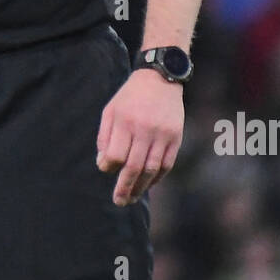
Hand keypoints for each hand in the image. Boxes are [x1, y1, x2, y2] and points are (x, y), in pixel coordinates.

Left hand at [96, 70, 183, 205]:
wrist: (160, 78)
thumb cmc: (130, 97)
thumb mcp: (111, 110)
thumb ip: (104, 137)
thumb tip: (103, 165)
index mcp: (125, 121)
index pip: (115, 155)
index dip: (109, 167)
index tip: (107, 169)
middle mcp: (144, 129)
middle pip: (133, 167)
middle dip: (125, 188)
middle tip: (119, 201)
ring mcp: (162, 134)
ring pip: (151, 169)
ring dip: (141, 188)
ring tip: (132, 198)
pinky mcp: (176, 137)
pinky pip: (166, 164)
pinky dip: (157, 178)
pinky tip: (148, 184)